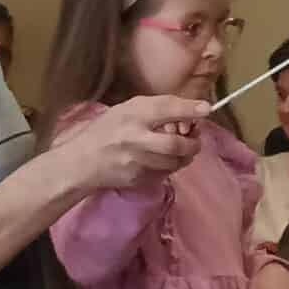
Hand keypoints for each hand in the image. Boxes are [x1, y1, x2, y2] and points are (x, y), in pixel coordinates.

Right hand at [66, 94, 204, 191]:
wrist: (82, 162)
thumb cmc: (105, 130)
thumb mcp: (125, 110)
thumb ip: (155, 109)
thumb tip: (190, 111)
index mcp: (131, 115)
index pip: (165, 109)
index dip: (188, 109)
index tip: (206, 108)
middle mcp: (135, 138)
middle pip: (175, 144)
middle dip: (193, 143)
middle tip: (195, 140)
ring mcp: (136, 162)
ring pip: (174, 162)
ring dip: (185, 157)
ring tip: (184, 150)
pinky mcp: (137, 180)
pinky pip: (164, 174)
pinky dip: (171, 167)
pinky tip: (164, 161)